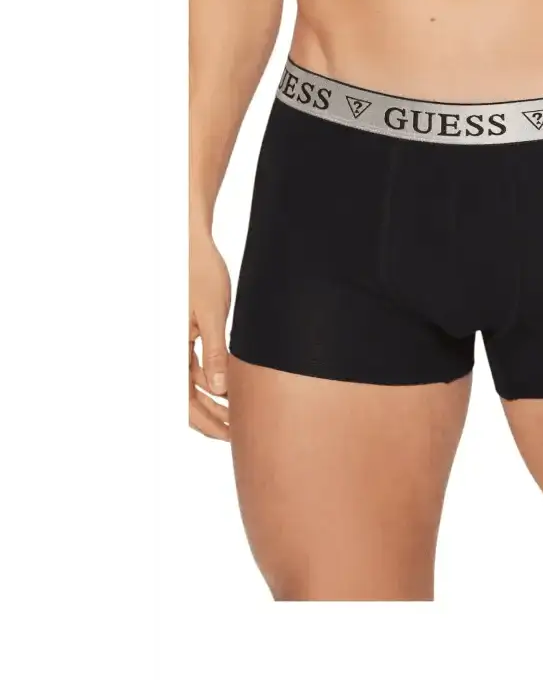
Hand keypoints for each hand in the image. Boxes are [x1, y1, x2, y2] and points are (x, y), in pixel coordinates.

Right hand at [189, 232, 231, 440]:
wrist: (189, 245)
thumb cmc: (200, 272)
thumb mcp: (212, 314)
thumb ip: (214, 353)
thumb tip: (219, 391)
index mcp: (169, 348)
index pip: (183, 399)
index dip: (205, 422)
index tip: (229, 434)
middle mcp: (168, 350)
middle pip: (185, 398)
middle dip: (209, 419)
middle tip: (237, 433)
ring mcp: (175, 344)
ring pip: (190, 385)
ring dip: (211, 402)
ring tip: (236, 415)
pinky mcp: (184, 336)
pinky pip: (193, 367)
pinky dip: (210, 381)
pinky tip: (229, 389)